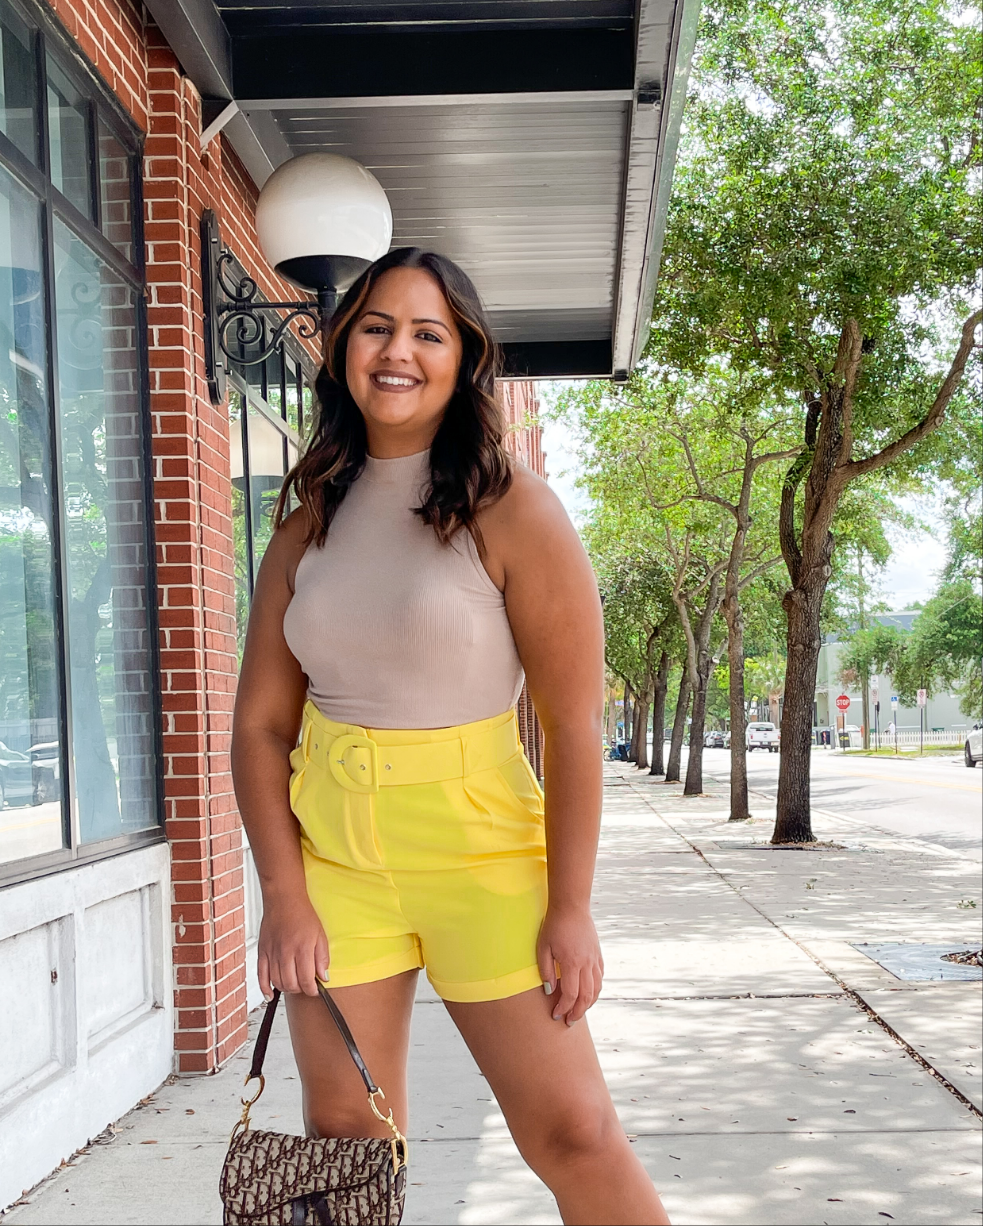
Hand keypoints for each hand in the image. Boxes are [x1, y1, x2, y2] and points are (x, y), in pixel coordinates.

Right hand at [257, 894, 328, 998]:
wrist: (284, 899)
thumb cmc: (302, 915)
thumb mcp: (320, 934)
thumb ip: (322, 958)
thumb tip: (324, 977)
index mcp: (302, 948)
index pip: (306, 980)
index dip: (312, 990)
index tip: (315, 990)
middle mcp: (286, 952)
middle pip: (291, 984)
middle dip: (300, 990)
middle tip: (305, 986)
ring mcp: (272, 953)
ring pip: (277, 982)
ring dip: (287, 988)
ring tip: (294, 984)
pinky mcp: (262, 952)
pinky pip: (261, 975)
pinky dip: (265, 988)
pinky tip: (271, 994)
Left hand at [537, 903, 603, 1024]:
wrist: (572, 905)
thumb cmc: (554, 925)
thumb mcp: (543, 947)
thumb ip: (546, 971)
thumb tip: (549, 991)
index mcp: (572, 963)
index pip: (570, 994)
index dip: (563, 1008)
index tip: (556, 1015)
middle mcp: (587, 963)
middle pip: (586, 996)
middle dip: (578, 1012)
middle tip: (569, 1022)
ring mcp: (594, 958)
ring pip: (597, 988)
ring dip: (588, 1003)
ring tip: (579, 1011)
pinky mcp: (598, 953)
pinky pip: (600, 976)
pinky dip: (596, 989)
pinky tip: (589, 993)